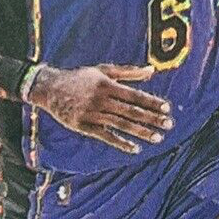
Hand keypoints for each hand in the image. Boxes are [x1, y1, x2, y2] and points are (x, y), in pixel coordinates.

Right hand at [28, 64, 173, 154]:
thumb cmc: (80, 78)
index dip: (151, 102)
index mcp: (107, 84)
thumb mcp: (103, 70)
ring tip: (158, 138)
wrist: (50, 88)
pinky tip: (135, 148)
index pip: (134, 95)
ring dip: (141, 132)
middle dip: (151, 119)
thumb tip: (152, 71)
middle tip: (169, 125)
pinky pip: (105, 136)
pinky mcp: (83, 126)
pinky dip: (121, 143)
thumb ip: (128, 72)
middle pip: (131, 111)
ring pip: (121, 125)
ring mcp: (92, 114)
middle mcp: (100, 99)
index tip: (167, 108)